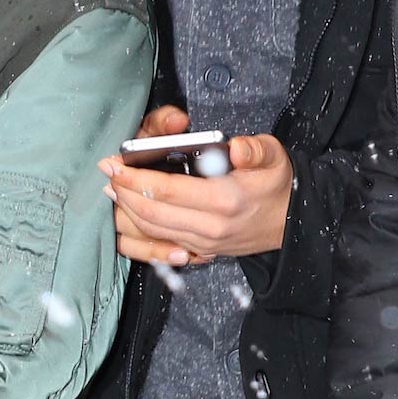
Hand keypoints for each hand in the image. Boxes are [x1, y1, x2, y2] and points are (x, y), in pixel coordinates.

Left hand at [105, 112, 292, 270]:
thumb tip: (235, 149)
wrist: (290, 223)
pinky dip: (140, 223)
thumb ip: (254, 149)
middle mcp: (210, 226)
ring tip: (112, 187)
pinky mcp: (200, 249)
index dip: (134, 177)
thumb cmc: (276, 185)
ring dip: (127, 208)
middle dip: (123, 191)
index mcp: (224, 199)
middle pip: (151, 212)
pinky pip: (160, 239)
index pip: (166, 190)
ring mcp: (203, 242)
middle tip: (107, 172)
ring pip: (152, 229)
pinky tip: (130, 208)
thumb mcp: (274, 156)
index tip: (114, 163)